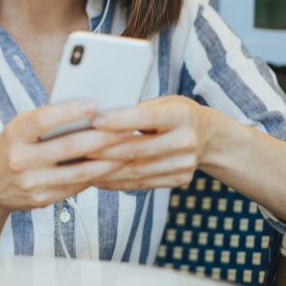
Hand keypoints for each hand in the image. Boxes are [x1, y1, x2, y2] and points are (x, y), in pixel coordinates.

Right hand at [0, 99, 130, 214]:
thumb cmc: (11, 147)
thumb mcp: (18, 128)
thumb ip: (45, 120)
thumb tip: (87, 110)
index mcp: (14, 135)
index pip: (43, 120)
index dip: (69, 111)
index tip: (94, 103)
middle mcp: (21, 160)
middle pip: (68, 147)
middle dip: (102, 137)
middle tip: (127, 128)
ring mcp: (32, 183)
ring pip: (79, 171)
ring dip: (108, 160)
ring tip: (128, 149)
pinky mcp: (43, 199)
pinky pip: (76, 186)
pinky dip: (96, 175)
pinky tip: (112, 166)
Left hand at [85, 95, 216, 191]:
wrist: (209, 137)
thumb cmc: (175, 113)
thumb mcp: (163, 102)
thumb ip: (136, 107)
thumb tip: (96, 111)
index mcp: (182, 115)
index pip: (146, 118)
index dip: (119, 120)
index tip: (94, 120)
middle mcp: (186, 141)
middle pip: (138, 149)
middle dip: (103, 149)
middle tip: (75, 147)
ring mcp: (184, 164)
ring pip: (136, 170)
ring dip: (105, 169)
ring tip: (79, 165)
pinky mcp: (179, 180)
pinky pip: (141, 184)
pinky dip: (116, 181)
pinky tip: (95, 178)